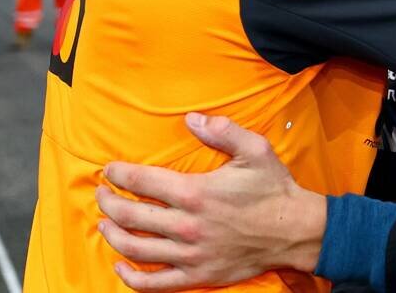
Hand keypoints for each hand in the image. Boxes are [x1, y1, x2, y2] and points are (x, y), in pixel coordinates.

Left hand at [96, 113, 326, 291]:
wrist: (294, 229)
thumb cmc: (273, 188)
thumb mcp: (255, 150)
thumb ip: (223, 130)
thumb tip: (191, 118)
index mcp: (196, 193)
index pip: (142, 181)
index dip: (119, 174)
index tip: (109, 170)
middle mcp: (187, 225)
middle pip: (131, 215)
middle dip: (108, 202)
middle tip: (101, 193)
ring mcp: (190, 254)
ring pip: (135, 248)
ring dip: (112, 234)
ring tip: (104, 223)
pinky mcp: (197, 275)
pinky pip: (154, 283)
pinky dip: (131, 277)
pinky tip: (120, 266)